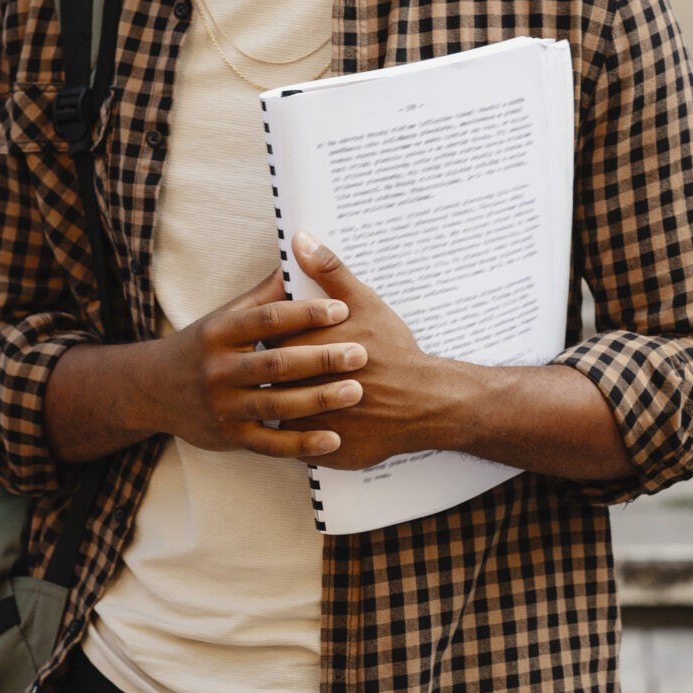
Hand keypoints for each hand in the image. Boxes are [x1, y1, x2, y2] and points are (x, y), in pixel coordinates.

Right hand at [157, 271, 365, 460]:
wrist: (153, 389)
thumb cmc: (204, 346)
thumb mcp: (226, 316)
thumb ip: (265, 294)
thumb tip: (301, 254)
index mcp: (220, 332)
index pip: (268, 319)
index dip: (306, 313)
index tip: (342, 309)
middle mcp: (218, 369)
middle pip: (276, 363)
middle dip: (321, 358)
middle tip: (360, 353)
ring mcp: (223, 406)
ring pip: (276, 404)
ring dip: (318, 399)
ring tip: (356, 391)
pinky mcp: (229, 437)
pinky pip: (271, 444)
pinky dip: (303, 444)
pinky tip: (334, 439)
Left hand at [268, 233, 470, 470]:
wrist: (424, 402)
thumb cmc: (393, 350)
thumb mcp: (363, 303)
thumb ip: (328, 270)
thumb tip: (300, 240)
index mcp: (299, 348)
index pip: (268, 340)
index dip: (279, 338)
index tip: (292, 338)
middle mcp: (293, 387)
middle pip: (268, 378)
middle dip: (277, 372)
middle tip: (300, 367)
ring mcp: (302, 425)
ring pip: (277, 414)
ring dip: (284, 405)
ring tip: (305, 394)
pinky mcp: (316, 452)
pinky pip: (296, 446)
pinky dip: (303, 434)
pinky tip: (316, 422)